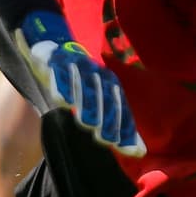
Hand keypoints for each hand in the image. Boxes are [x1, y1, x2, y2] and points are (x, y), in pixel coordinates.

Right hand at [16, 11, 144, 156]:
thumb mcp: (100, 99)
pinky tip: (62, 101)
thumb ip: (117, 125)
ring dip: (86, 105)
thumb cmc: (81, 80)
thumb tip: (139, 153)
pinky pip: (60, 73)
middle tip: (106, 139)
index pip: (120, 108)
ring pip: (84, 87)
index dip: (124, 127)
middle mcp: (97, 74)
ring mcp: (77, 66)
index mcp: (110, 83)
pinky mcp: (57, 60)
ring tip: (87, 124)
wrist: (55, 43)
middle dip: (106, 118)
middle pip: (104, 99)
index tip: (128, 149)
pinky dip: (62, 86)